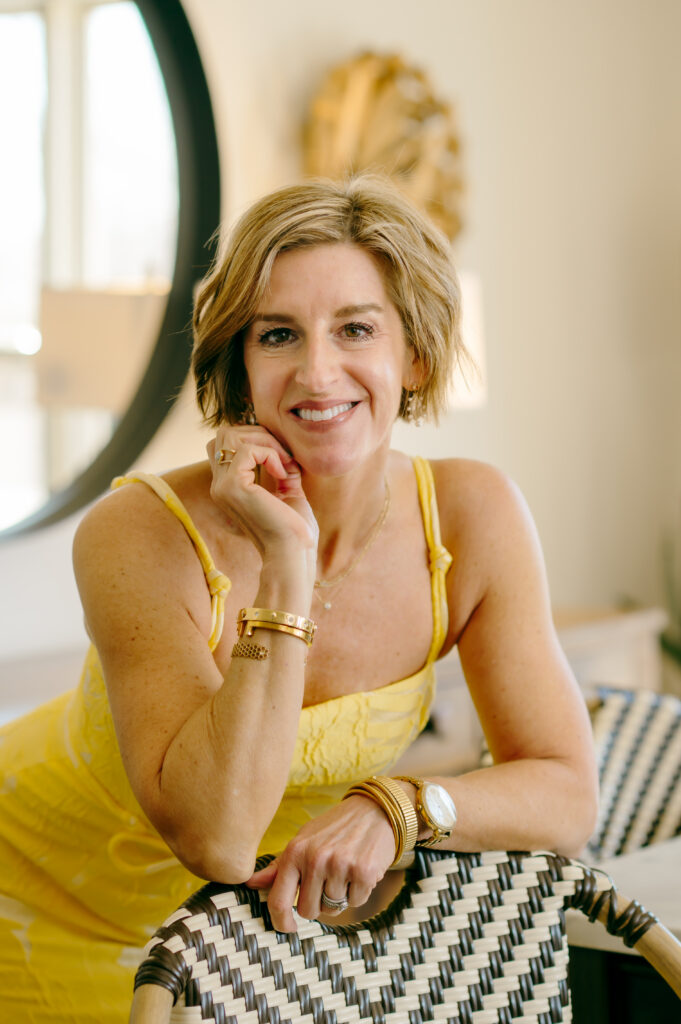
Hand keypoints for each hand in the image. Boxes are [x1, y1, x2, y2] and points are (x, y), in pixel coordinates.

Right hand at [207, 425, 318, 559]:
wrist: (293, 554)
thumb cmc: (294, 530)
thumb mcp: (287, 492)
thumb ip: (281, 469)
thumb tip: (285, 448)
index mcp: (228, 488)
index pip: (225, 445)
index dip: (255, 441)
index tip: (283, 458)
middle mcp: (218, 486)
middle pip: (224, 435)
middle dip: (258, 435)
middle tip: (284, 456)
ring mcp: (222, 487)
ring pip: (230, 436)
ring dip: (264, 442)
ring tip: (285, 463)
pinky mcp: (233, 487)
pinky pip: (247, 450)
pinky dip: (269, 454)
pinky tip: (282, 474)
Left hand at [246, 795, 395, 931]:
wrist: (375, 810)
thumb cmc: (334, 828)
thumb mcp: (303, 840)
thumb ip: (278, 866)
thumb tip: (250, 884)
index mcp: (295, 851)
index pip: (278, 899)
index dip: (280, 921)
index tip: (288, 927)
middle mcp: (315, 858)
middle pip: (308, 911)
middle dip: (318, 903)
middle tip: (328, 881)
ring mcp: (340, 865)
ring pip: (333, 908)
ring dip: (340, 896)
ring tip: (345, 871)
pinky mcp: (364, 872)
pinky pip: (355, 902)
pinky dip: (358, 892)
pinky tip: (360, 870)